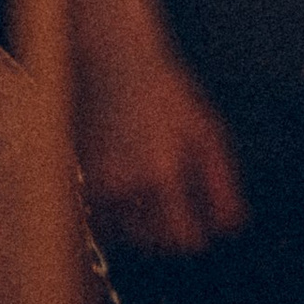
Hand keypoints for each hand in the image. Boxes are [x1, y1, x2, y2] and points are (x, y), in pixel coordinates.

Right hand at [79, 42, 248, 256]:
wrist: (109, 60)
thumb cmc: (165, 92)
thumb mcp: (205, 133)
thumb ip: (221, 184)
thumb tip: (230, 228)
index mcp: (160, 176)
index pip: (181, 240)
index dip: (194, 236)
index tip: (197, 224)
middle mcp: (122, 187)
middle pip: (150, 243)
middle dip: (165, 230)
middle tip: (172, 199)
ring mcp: (92, 184)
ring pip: (120, 233)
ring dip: (136, 223)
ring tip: (145, 185)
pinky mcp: (73, 179)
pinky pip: (97, 217)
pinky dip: (111, 211)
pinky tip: (121, 180)